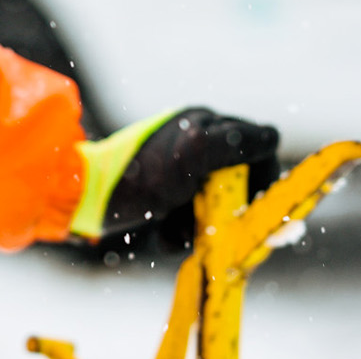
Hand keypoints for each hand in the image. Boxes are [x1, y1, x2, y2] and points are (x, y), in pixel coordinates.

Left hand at [69, 107, 278, 241]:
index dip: (263, 175)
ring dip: (203, 226)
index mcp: (205, 124)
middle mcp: (195, 142)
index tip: (255, 201)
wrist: (87, 196)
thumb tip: (273, 136)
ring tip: (179, 233)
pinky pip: (190, 217)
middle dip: (229, 209)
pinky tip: (166, 236)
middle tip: (215, 225)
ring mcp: (180, 169)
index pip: (258, 146)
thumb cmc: (140, 173)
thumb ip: (235, 143)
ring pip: (215, 205)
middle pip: (238, 181)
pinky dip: (182, 231)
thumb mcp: (193, 155)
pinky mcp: (164, 195)